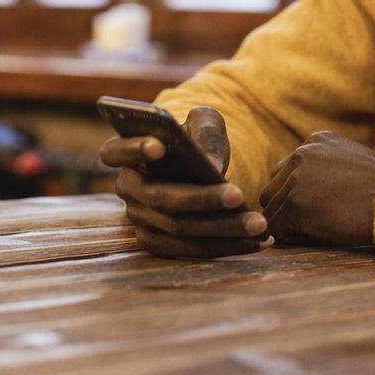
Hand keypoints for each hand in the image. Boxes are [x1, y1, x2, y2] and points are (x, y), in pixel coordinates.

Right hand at [99, 106, 272, 258]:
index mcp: (125, 152)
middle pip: (161, 198)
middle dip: (203, 199)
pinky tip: (258, 241)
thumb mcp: (205, 123)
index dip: (134, 149)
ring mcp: (140, 221)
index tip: (159, 146)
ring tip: (259, 224)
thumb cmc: (198, 139)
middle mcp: (127, 189)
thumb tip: (211, 167)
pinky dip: (226, 247)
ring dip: (222, 230)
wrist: (201, 167)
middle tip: (240, 194)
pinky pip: (191, 251)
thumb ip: (206, 132)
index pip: (115, 151)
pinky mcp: (159, 244)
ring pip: (180, 230)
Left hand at [259, 131, 374, 247]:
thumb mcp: (352, 162)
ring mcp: (296, 179)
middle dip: (287, 208)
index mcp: (315, 141)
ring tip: (320, 229)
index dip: (297, 195)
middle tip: (315, 222)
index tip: (320, 207)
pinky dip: (293, 238)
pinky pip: (277, 229)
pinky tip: (320, 236)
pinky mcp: (295, 205)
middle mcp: (301, 154)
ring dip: (289, 224)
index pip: (285, 172)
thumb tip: (303, 191)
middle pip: (272, 189)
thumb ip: (324, 169)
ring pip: (272, 210)